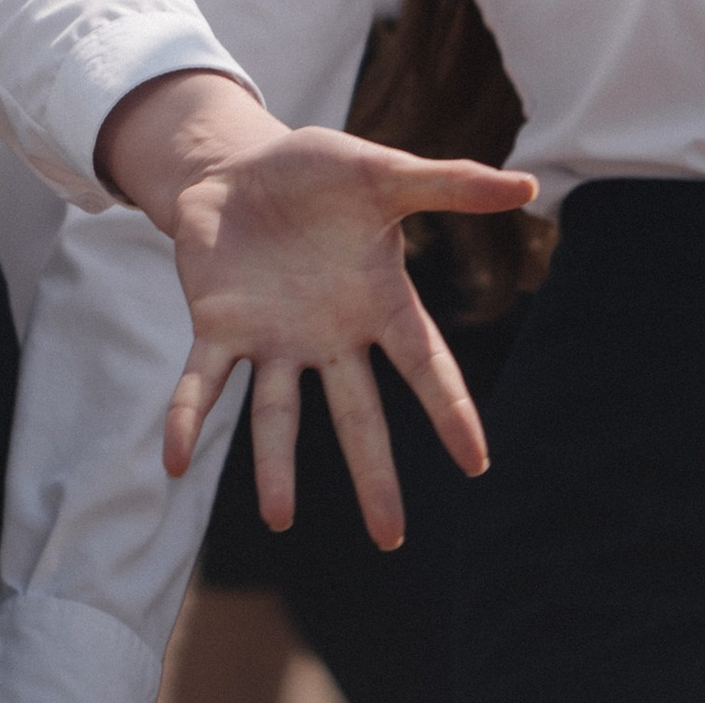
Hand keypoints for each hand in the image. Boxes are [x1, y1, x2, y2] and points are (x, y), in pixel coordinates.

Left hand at [96, 71, 534, 544]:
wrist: (240, 166)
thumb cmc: (321, 174)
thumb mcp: (384, 173)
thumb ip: (450, 184)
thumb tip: (530, 188)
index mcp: (376, 301)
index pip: (423, 363)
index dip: (449, 409)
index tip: (476, 464)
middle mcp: (328, 336)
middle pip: (355, 413)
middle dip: (371, 473)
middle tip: (390, 538)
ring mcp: (272, 338)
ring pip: (276, 413)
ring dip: (275, 466)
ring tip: (278, 519)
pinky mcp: (219, 327)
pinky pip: (202, 381)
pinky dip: (187, 419)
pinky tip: (173, 460)